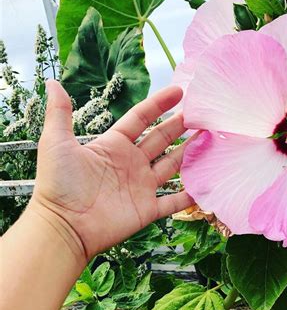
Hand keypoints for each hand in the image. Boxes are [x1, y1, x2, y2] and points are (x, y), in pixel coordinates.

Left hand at [29, 80, 193, 263]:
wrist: (63, 227)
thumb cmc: (58, 184)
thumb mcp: (56, 143)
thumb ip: (60, 113)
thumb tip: (51, 82)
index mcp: (113, 145)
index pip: (141, 118)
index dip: (159, 104)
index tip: (178, 91)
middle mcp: (131, 163)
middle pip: (162, 139)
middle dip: (181, 125)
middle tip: (202, 113)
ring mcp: (141, 186)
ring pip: (173, 165)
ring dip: (190, 153)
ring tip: (211, 138)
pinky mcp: (147, 209)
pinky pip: (174, 201)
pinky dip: (190, 195)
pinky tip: (207, 184)